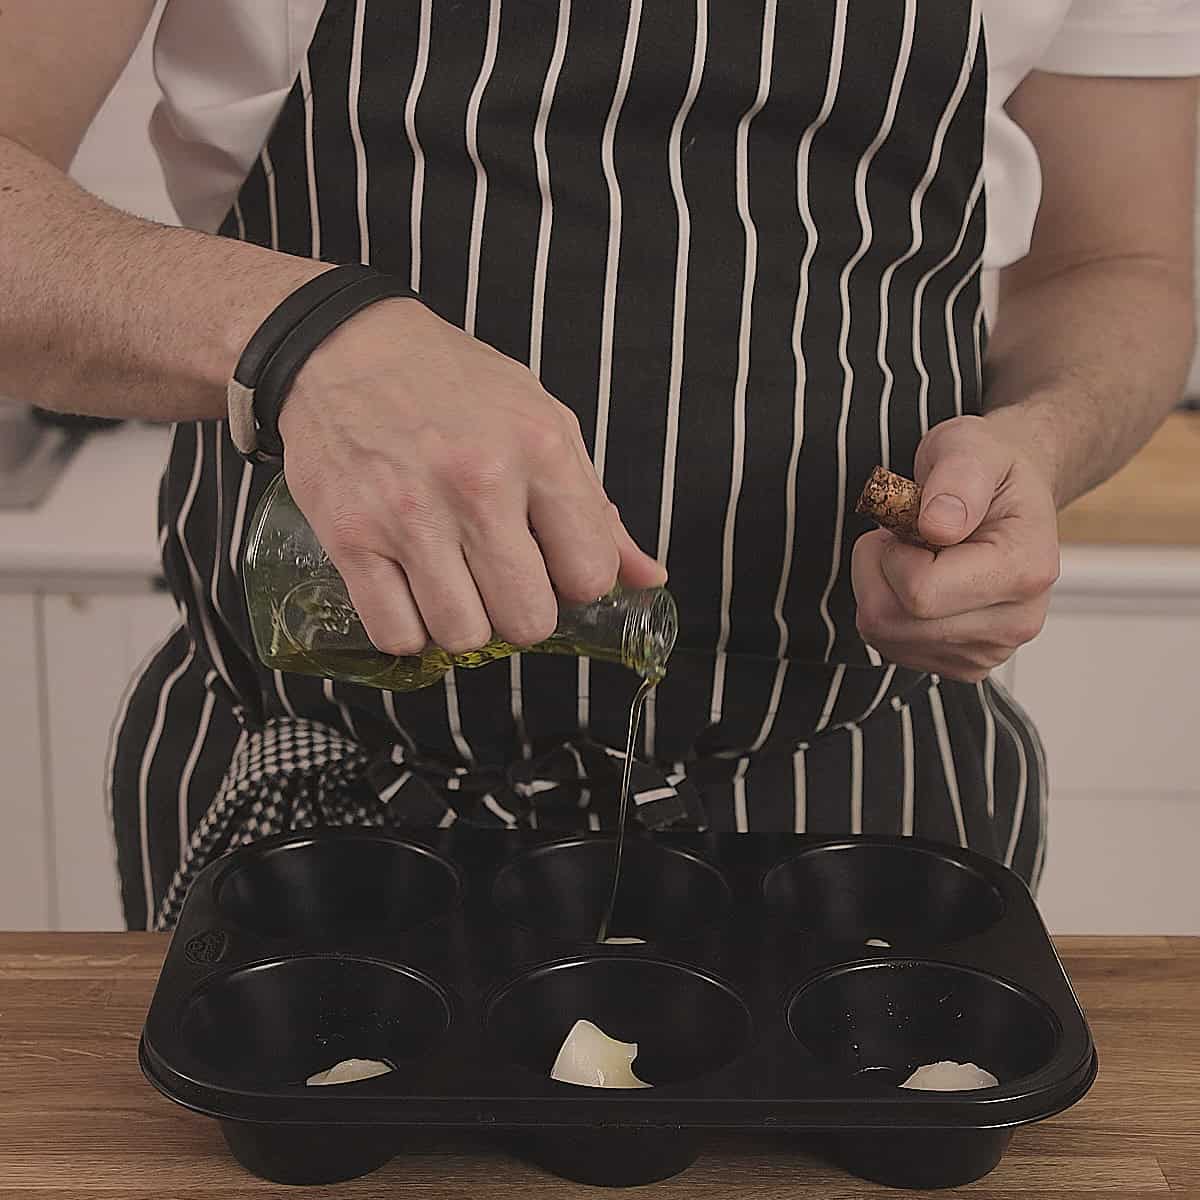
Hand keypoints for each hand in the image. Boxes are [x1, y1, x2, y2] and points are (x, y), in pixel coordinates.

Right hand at [278, 298, 665, 654]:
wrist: (342, 347)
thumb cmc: (452, 385)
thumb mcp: (543, 422)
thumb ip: (596, 508)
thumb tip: (650, 578)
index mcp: (539, 450)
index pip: (590, 574)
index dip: (576, 584)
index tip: (552, 566)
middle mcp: (477, 483)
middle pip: (527, 619)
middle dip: (520, 614)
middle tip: (499, 581)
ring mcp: (409, 514)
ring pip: (462, 636)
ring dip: (462, 625)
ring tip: (452, 585)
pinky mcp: (350, 537)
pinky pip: (395, 634)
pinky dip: (408, 631)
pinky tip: (411, 596)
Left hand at [851, 415, 1059, 681]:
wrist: (1010, 495)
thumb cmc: (989, 469)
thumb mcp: (971, 446)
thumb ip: (957, 478)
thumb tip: (939, 525)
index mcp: (1026, 569)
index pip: (920, 592)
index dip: (891, 553)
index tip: (910, 520)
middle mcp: (1017, 621)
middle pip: (894, 621)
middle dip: (877, 569)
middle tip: (903, 534)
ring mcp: (990, 650)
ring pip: (885, 637)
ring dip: (877, 589)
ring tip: (913, 554)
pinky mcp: (964, 664)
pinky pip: (890, 648)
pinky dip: (887, 611)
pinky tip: (916, 581)